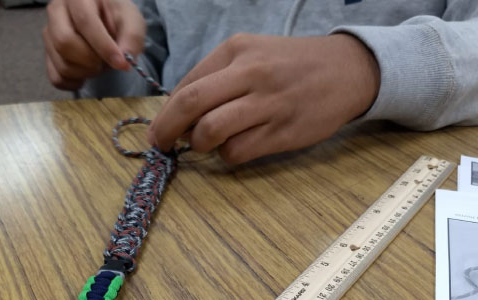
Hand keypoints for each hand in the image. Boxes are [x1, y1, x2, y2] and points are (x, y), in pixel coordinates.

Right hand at [43, 0, 144, 89]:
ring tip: (99, 64)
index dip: (103, 46)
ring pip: (62, 64)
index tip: (120, 62)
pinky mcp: (47, 55)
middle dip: (91, 60)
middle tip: (106, 62)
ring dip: (87, 73)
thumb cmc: (116, 18)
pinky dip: (75, 83)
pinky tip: (87, 74)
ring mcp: (48, 34)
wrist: (105, 25)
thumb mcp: (132, 21)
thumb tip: (125, 60)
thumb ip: (132, 36)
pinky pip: (57, 78)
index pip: (84, 21)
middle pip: (64, 43)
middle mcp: (56, 12)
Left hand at [147, 33, 379, 163]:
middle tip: (160, 144)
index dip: (166, 112)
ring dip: (199, 144)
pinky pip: (238, 151)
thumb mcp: (251, 55)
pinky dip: (228, 155)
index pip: (186, 85)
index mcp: (236, 50)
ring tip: (207, 143)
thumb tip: (180, 115)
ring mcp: (268, 103)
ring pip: (211, 131)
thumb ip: (216, 79)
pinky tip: (237, 146)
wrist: (347, 70)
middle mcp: (250, 73)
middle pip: (191, 104)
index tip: (160, 128)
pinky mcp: (283, 131)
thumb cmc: (290, 65)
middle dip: (166, 130)